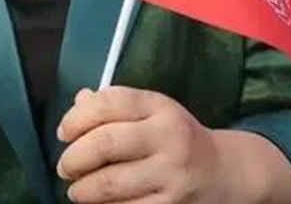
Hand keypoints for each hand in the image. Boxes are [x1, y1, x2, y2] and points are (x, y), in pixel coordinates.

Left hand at [56, 87, 234, 203]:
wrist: (226, 172)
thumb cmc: (176, 138)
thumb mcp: (152, 112)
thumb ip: (116, 105)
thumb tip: (79, 101)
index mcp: (160, 107)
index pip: (107, 104)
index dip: (75, 118)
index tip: (64, 133)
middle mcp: (169, 138)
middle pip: (104, 144)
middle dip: (73, 158)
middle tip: (65, 167)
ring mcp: (173, 175)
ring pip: (109, 183)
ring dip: (82, 190)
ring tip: (76, 190)